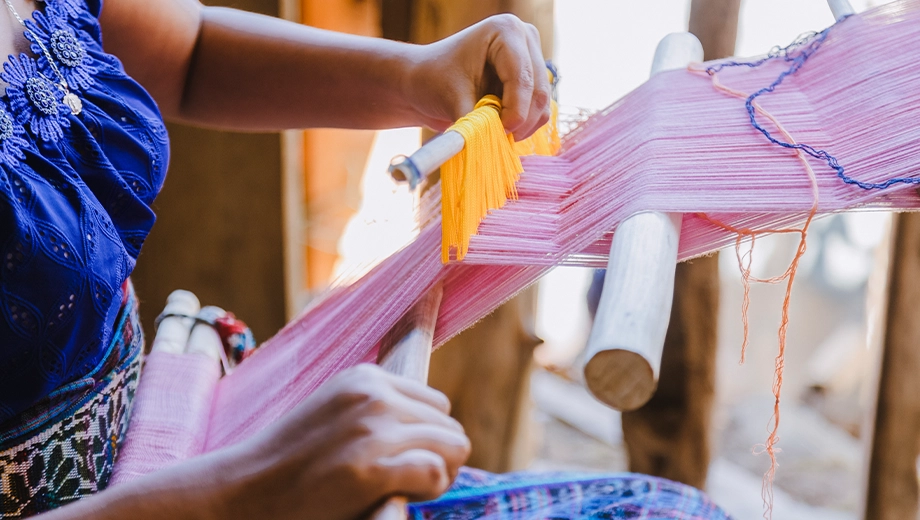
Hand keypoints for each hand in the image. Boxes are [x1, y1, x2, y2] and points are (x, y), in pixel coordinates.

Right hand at [217, 364, 469, 519]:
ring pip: (453, 446)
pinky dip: (430, 490)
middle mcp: (373, 395)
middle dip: (438, 455)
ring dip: (439, 474)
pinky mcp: (371, 470)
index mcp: (365, 378)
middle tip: (405, 480)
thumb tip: (431, 425)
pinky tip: (400, 497)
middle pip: (449, 424)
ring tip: (403, 488)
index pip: (437, 403)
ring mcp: (372, 430)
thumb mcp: (336, 412)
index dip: (427, 436)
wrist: (244, 491)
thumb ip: (376, 408)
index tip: (402, 459)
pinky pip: (436, 472)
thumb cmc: (291, 461)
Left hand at [405, 14, 551, 140]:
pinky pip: (539, 110)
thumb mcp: (453, 100)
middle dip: (520, 122)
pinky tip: (498, 125)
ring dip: (522, 126)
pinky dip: (523, 126)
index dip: (515, 112)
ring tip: (492, 130)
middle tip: (496, 137)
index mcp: (506, 31)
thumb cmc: (433, 81)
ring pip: (542, 104)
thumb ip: (478, 124)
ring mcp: (532, 57)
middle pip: (539, 92)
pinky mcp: (533, 78)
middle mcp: (525, 38)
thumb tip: (493, 146)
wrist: (426, 81)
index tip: (499, 133)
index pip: (522, 78)